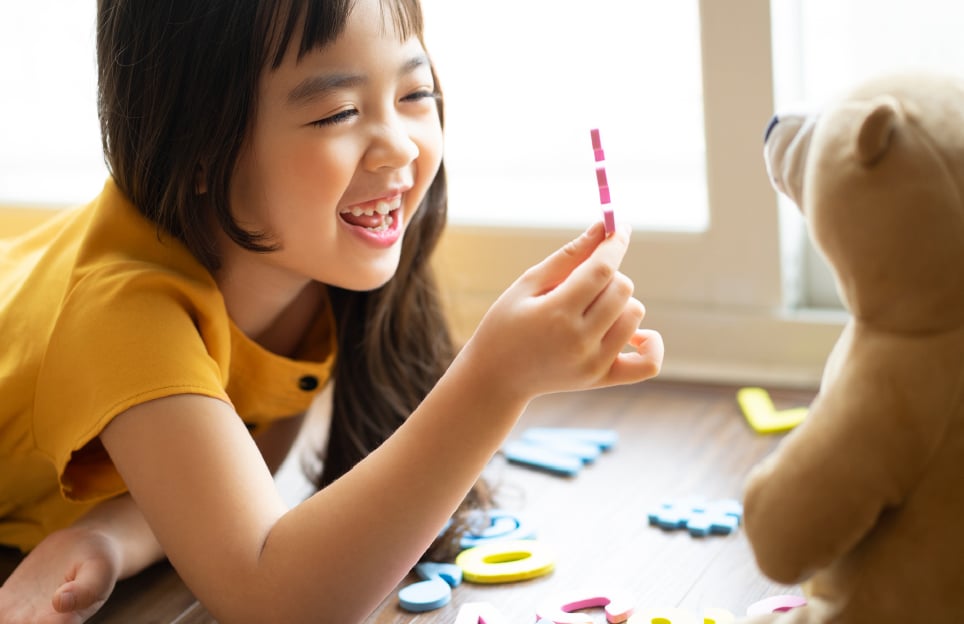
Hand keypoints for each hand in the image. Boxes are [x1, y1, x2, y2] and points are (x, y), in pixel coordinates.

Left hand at [0, 527, 119, 623]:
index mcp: (64, 623)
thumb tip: (59, 602)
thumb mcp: (100, 570)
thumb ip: (85, 588)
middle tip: (9, 612)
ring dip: (0, 618)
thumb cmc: (99, 561)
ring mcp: (19, 616)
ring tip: (3, 604)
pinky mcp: (6, 603)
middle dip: (10, 622)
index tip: (28, 616)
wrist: (85, 547)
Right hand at [464, 221, 663, 403]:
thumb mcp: (527, 285)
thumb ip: (568, 257)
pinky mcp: (602, 379)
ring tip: (591, 308)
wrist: (496, 377)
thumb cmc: (505, 324)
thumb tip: (603, 228)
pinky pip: (647, 363)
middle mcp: (579, 342)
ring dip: (619, 303)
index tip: (618, 228)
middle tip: (582, 281)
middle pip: (623, 289)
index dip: (614, 244)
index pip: (601, 270)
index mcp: (556, 314)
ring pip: (635, 314)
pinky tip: (634, 333)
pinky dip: (649, 343)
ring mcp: (593, 364)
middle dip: (608, 275)